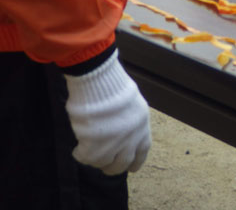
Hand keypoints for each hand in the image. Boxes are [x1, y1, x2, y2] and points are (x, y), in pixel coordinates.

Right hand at [65, 50, 150, 174]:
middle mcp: (131, 138)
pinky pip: (87, 158)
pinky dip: (81, 154)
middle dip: (114, 167)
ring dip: (97, 160)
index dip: (136, 161)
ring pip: (104, 163)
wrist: (100, 82)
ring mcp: (114, 144)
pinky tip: (78, 149)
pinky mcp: (95, 146)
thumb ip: (131, 121)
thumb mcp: (132, 104)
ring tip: (90, 152)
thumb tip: (125, 132)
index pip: (143, 151)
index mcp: (142, 126)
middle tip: (106, 166)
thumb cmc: (114, 87)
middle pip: (123, 163)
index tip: (132, 167)